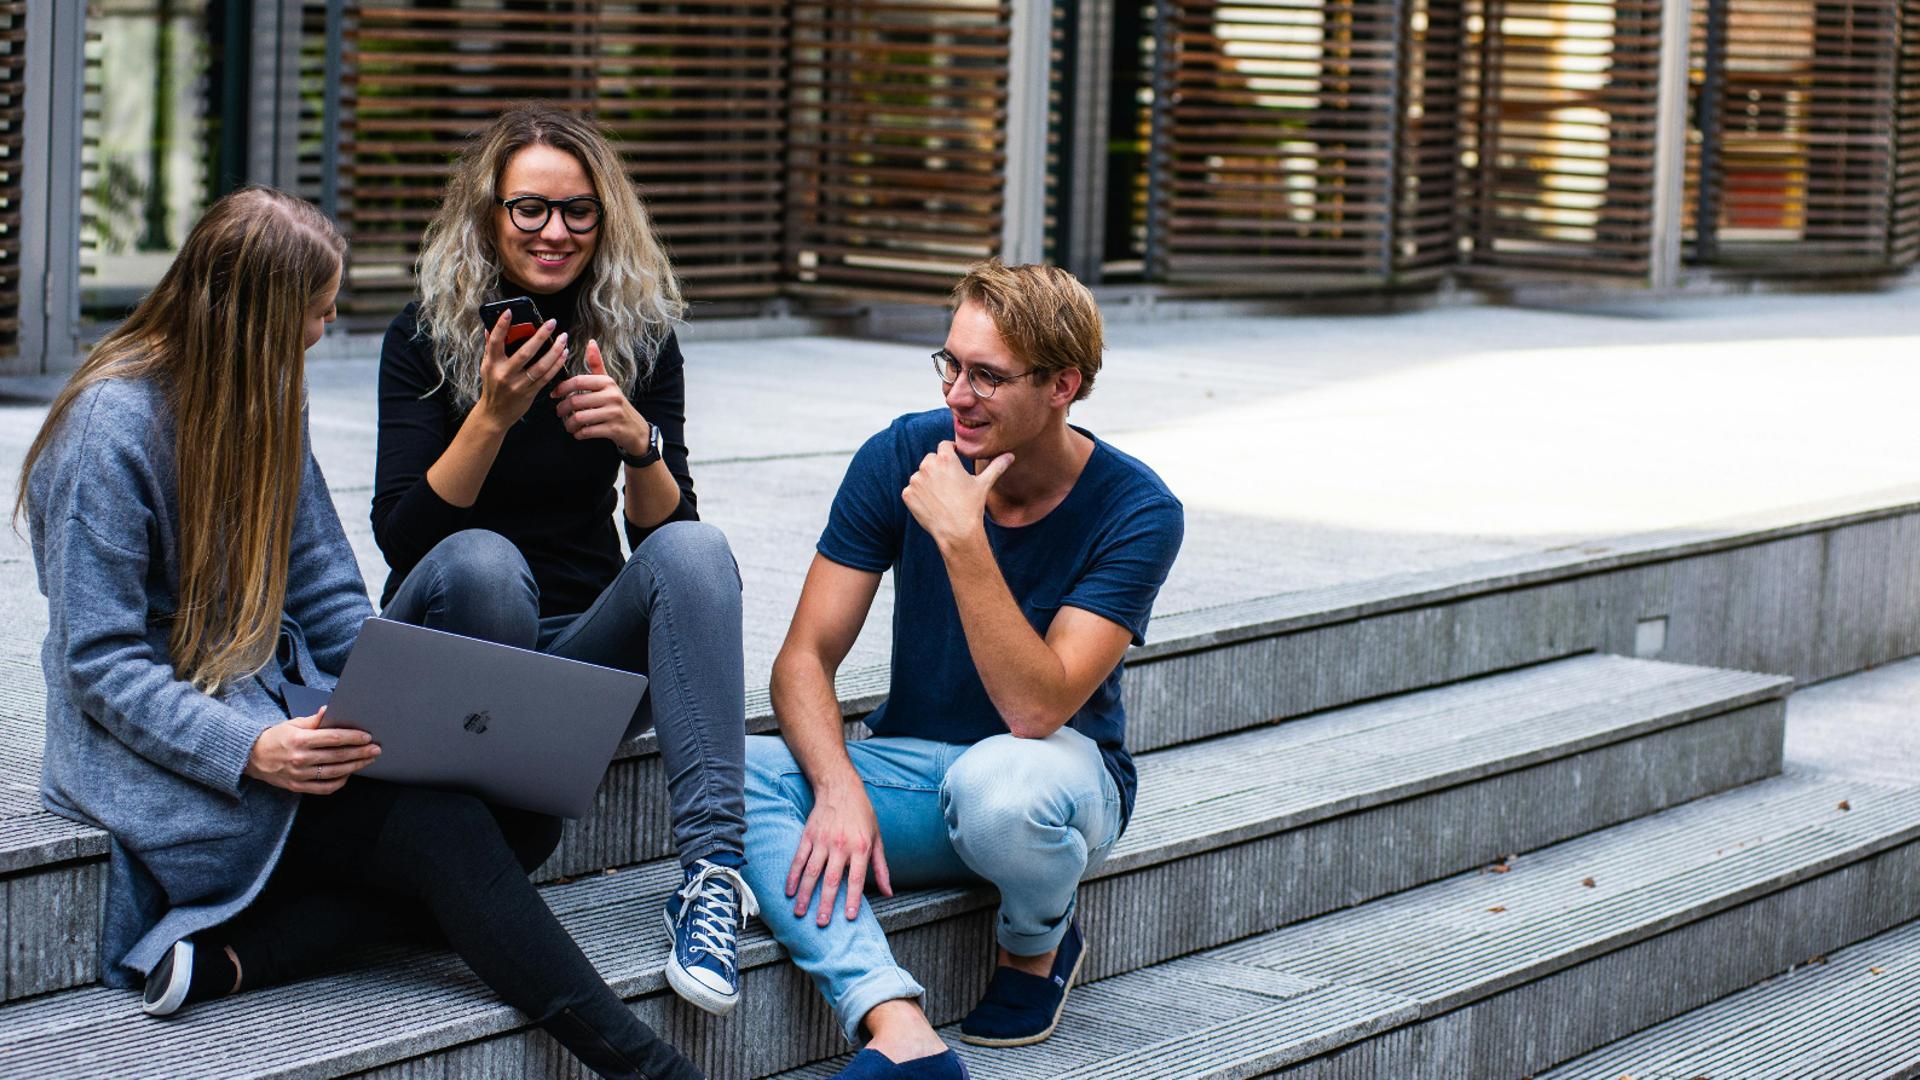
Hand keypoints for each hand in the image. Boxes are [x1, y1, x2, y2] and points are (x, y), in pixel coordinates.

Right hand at [244, 708, 379, 793]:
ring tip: (368, 760)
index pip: (333, 738)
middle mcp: (301, 758)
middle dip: (360, 752)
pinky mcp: (298, 786)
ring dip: (355, 766)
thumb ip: (314, 720)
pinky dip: (339, 782)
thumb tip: (329, 710)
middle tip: (376, 749)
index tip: (367, 736)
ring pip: (335, 772)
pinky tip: (348, 774)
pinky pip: (324, 788)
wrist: (251, 757)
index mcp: (300, 740)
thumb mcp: (292, 724)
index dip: (353, 737)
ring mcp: (299, 774)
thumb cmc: (274, 738)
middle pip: (338, 756)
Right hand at [474, 312, 567, 428]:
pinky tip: (563, 354)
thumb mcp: (486, 366)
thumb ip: (490, 347)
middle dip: (540, 336)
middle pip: (525, 352)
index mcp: (492, 364)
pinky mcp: (530, 393)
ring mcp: (518, 384)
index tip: (510, 311)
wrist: (495, 414)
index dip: (501, 326)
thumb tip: (489, 327)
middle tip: (552, 323)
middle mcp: (504, 374)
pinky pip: (546, 377)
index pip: (495, 341)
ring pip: (540, 366)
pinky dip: (556, 365)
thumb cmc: (492, 387)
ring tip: (563, 338)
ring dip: (554, 351)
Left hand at [551, 340, 650, 457]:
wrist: (636, 429)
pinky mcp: (613, 429)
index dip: (562, 388)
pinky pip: (587, 431)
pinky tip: (578, 433)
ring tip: (568, 425)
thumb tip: (591, 342)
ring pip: (580, 418)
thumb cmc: (616, 404)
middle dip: (562, 409)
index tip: (554, 394)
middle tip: (559, 412)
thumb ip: (597, 364)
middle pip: (576, 401)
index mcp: (607, 382)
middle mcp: (612, 396)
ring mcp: (613, 413)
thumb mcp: (608, 384)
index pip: (578, 381)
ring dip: (569, 424)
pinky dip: (579, 434)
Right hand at [786, 787, 892, 924]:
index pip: (857, 879)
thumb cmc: (862, 814)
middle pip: (832, 880)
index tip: (850, 918)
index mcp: (860, 847)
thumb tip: (888, 892)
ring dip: (805, 894)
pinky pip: (798, 859)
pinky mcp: (808, 836)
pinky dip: (793, 876)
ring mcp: (822, 841)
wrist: (840, 787)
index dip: (853, 899)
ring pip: (811, 872)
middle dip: (826, 903)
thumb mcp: (877, 838)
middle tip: (822, 923)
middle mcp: (841, 845)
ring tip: (800, 913)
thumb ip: (881, 868)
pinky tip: (789, 891)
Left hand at [902, 441, 1012, 549]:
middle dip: (938, 468)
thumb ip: (996, 466)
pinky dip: (919, 496)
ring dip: (928, 482)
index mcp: (946, 458)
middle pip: (931, 460)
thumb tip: (1010, 456)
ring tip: (942, 497)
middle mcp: (928, 465)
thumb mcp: (984, 484)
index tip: (955, 462)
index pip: (944, 446)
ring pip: (921, 475)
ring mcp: (916, 480)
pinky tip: (932, 505)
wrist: (956, 532)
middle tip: (950, 485)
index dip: (950, 453)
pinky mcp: (907, 494)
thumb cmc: (971, 506)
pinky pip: (912, 490)